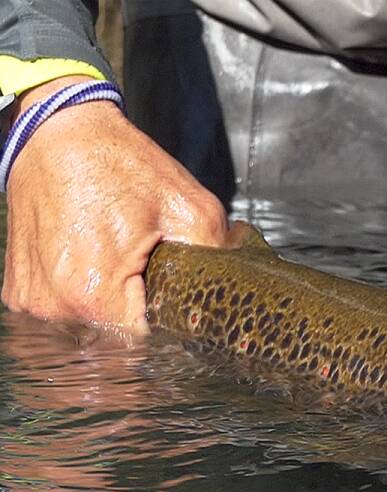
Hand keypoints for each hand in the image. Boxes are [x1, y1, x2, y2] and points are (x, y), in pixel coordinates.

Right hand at [2, 76, 228, 334]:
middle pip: (117, 341)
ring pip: (90, 331)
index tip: (181, 303)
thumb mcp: (191, 208)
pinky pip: (63, 315)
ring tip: (123, 268)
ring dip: (113, 311)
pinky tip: (98, 267)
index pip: (147, 343)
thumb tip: (242, 291)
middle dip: (144, 318)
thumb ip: (218, 258)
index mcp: (94, 295)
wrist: (58, 131)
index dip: (171, 327)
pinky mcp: (20, 292)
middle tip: (154, 279)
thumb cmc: (122, 165)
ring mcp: (32, 302)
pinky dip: (84, 301)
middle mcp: (55, 307)